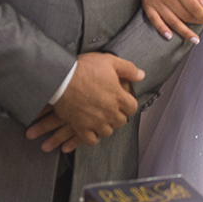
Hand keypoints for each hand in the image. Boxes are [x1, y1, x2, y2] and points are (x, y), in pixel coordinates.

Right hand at [26, 53, 142, 151]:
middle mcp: (109, 112)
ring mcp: (95, 121)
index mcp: (119, 97)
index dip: (128, 104)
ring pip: (107, 131)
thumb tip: (142, 75)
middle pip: (121, 121)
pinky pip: (91, 140)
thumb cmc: (84, 67)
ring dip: (105, 126)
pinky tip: (90, 129)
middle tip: (110, 109)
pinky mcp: (80, 127)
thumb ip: (128, 69)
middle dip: (117, 115)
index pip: (132, 108)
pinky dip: (92, 137)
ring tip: (100, 119)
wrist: (60, 78)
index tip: (121, 101)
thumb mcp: (109, 61)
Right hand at [142, 0, 202, 42]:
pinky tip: (170, 36)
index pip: (193, 6)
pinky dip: (162, 29)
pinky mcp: (147, 6)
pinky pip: (155, 21)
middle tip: (201, 28)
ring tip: (194, 40)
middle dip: (195, 23)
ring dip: (184, 32)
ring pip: (172, 20)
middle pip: (184, 15)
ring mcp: (156, 2)